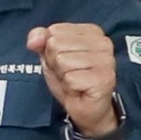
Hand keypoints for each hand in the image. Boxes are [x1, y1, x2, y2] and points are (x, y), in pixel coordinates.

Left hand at [26, 23, 124, 139]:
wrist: (86, 108)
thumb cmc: (71, 79)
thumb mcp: (50, 56)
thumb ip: (40, 40)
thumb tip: (34, 40)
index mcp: (91, 31)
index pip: (54, 31)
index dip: (50, 50)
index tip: (64, 61)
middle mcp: (103, 42)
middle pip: (56, 44)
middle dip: (55, 63)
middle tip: (68, 73)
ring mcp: (106, 60)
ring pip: (62, 61)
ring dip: (63, 76)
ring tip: (74, 81)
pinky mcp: (105, 78)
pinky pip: (71, 78)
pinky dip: (69, 87)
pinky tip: (80, 89)